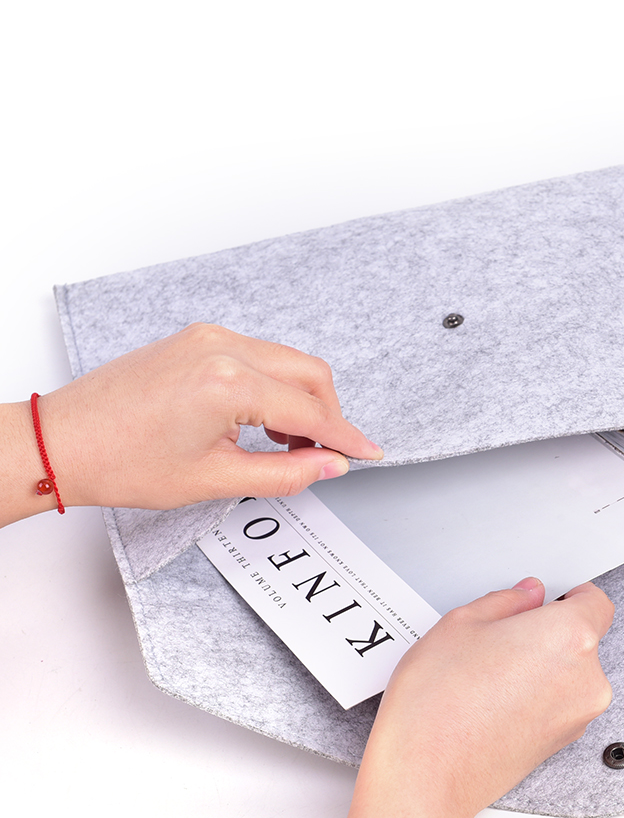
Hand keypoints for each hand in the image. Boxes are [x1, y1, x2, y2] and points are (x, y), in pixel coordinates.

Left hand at [1, 323, 380, 520]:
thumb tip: (329, 465)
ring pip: (285, 361)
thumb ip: (284, 473)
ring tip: (291, 444)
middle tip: (328, 454)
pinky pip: (258, 355)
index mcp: (229, 382)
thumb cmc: (122, 461)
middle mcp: (222, 347)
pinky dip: (274, 385)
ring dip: (301, 399)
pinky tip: (265, 419)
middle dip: (328, 414)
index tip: (367, 452)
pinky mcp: (196, 340)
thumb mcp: (214, 480)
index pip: (310, 409)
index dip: (345, 436)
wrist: (63, 442)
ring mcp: (207, 338)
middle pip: (308, 373)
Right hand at [277, 578, 613, 817]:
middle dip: (547, 634)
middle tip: (500, 638)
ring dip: (541, 667)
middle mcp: (587, 678)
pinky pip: (558, 704)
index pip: (596, 602)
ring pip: (568, 674)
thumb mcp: (461, 623)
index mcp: (570, 637)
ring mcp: (578, 716)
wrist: (426, 776)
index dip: (572, 595)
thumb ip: (506, 600)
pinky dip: (536, 696)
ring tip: (489, 674)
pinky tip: (494, 699)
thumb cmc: (438, 703)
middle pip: (582, 640)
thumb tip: (527, 596)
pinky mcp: (562, 743)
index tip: (553, 597)